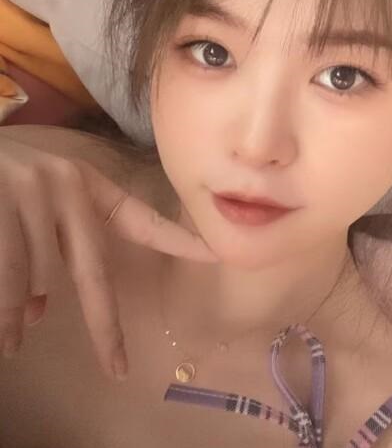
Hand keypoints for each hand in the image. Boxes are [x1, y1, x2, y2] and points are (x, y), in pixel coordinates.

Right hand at [0, 129, 217, 381]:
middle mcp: (67, 183)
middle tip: (117, 366)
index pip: (139, 218)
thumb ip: (47, 250)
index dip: (177, 239)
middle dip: (106, 324)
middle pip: (94, 269)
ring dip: (19, 313)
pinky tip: (7, 331)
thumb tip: (38, 309)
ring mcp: (33, 190)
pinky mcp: (0, 201)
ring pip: (38, 278)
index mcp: (85, 183)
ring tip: (11, 335)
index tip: (213, 254)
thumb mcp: (34, 207)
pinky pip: (11, 278)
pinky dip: (6, 312)